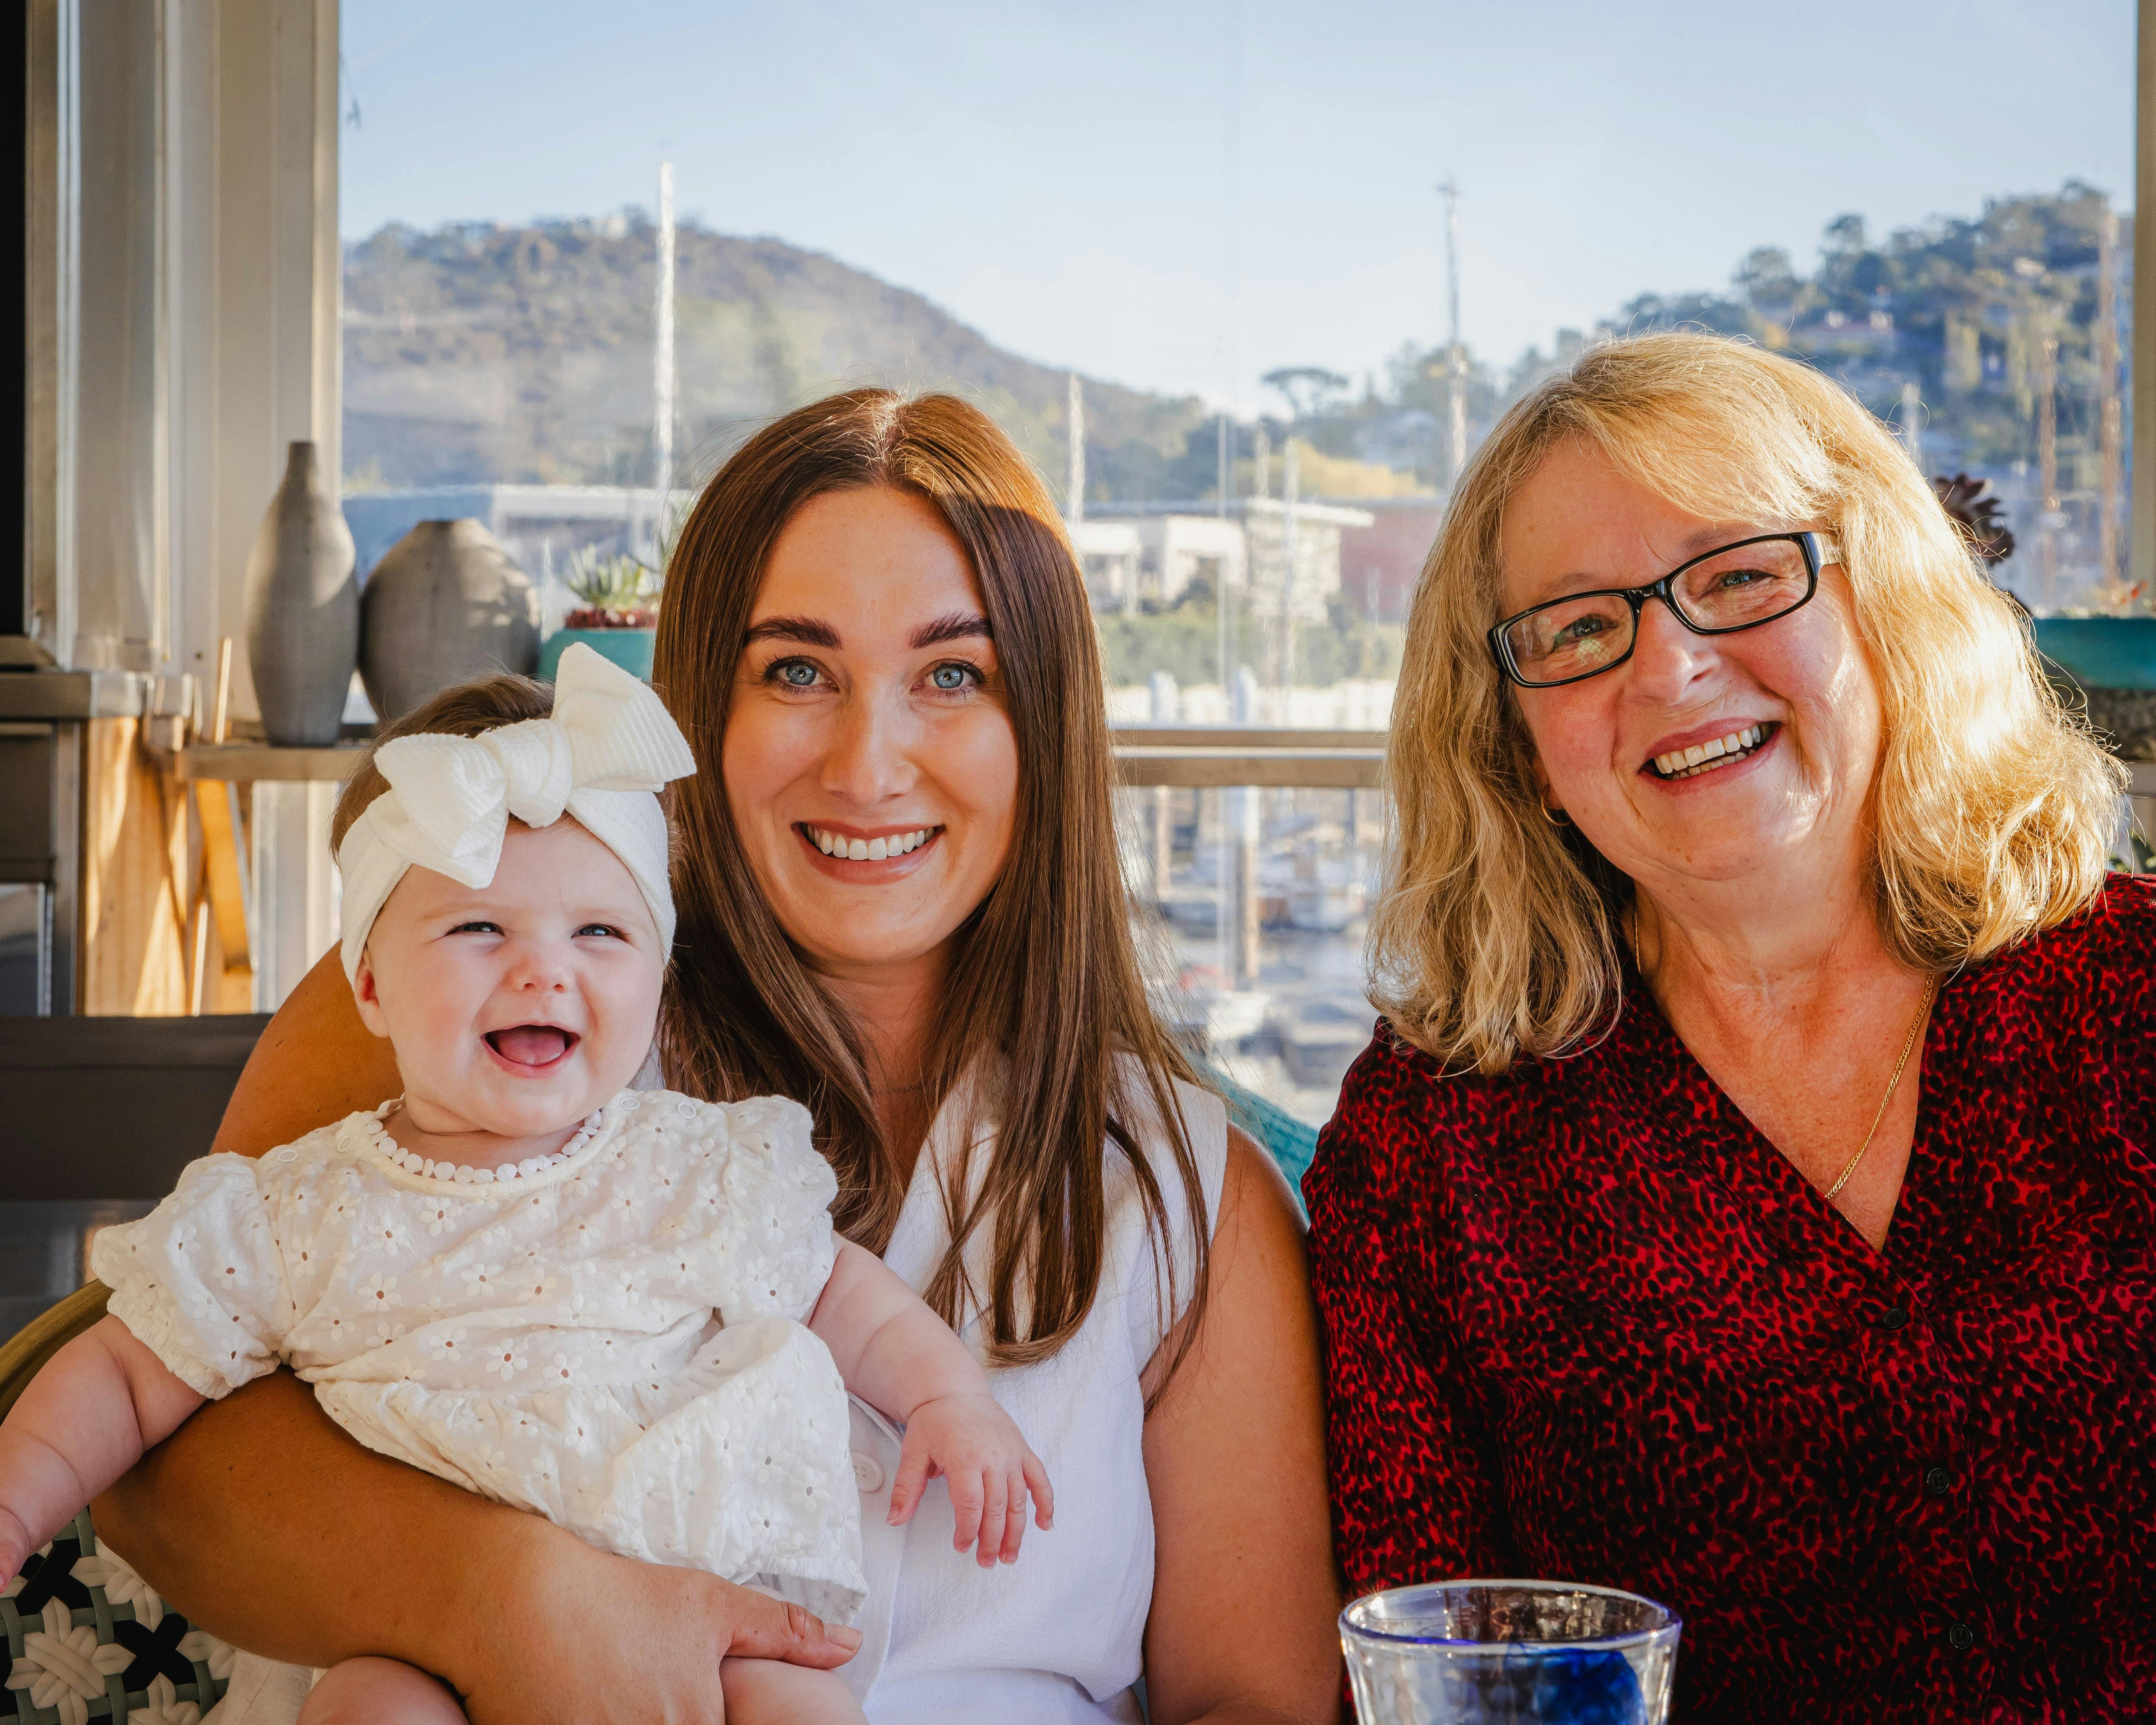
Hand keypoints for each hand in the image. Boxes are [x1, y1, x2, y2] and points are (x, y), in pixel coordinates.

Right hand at [452, 1513, 860, 1724]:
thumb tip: (849, 1646)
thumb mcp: (711, 1605)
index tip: (702, 1702)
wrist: (517, 1600)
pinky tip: (594, 1707)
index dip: (722, 1720)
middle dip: (681, 1718)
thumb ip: (784, 1632)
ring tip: (624, 1695)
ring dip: (637, 1723)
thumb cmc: (619, 1598)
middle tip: (658, 1690)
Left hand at [887, 1390, 1053, 1568]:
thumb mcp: (913, 1453)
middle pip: (997, 1507)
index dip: (967, 1530)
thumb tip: (895, 1520)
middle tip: (986, 1561)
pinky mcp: (1022, 1449)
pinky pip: (1039, 1478)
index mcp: (965, 1457)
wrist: (954, 1390)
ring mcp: (1011, 1453)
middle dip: (992, 1540)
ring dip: (1017, 1531)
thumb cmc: (933, 1421)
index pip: (970, 1504)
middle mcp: (993, 1456)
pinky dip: (1046, 1502)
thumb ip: (906, 1488)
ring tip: (1010, 1555)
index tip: (961, 1546)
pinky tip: (1044, 1525)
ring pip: (1020, 1499)